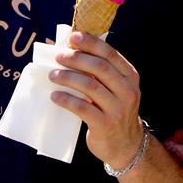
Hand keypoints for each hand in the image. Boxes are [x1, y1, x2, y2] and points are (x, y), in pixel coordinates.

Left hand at [49, 31, 143, 167]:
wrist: (125, 145)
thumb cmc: (115, 110)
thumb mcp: (118, 89)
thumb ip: (103, 72)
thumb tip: (73, 50)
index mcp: (130, 76)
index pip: (110, 54)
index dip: (91, 43)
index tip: (73, 37)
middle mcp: (127, 91)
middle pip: (99, 68)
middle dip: (76, 59)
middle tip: (59, 56)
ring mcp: (118, 109)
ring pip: (89, 86)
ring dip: (68, 78)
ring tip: (53, 75)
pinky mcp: (105, 125)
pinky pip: (82, 108)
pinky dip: (66, 99)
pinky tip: (55, 96)